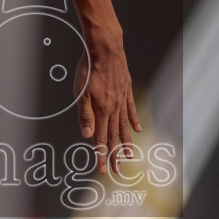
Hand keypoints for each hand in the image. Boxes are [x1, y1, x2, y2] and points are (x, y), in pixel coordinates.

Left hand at [74, 42, 140, 173]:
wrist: (106, 49)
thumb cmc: (90, 69)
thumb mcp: (81, 92)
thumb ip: (85, 114)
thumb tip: (87, 135)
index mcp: (101, 110)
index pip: (101, 138)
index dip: (102, 155)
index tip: (103, 169)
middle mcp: (113, 108)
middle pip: (114, 136)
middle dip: (115, 154)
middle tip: (118, 169)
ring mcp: (122, 100)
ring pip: (124, 126)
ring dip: (126, 142)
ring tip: (129, 155)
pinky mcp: (126, 91)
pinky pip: (131, 110)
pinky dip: (133, 121)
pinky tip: (137, 130)